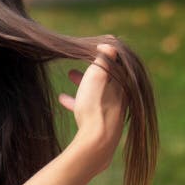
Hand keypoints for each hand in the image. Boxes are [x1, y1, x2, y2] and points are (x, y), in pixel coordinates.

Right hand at [59, 44, 125, 174]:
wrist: (97, 140)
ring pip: (97, 91)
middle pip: (106, 77)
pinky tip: (63, 100)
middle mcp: (120, 97)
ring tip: (69, 77)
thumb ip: (103, 59)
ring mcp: (112, 110)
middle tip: (82, 55)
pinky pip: (91, 106)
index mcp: (122, 84)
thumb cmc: (95, 106)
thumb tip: (109, 43)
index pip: (116, 64)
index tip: (92, 48)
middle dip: (92, 68)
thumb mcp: (97, 77)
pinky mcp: (102, 122)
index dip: (104, 54)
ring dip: (83, 82)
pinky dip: (78, 99)